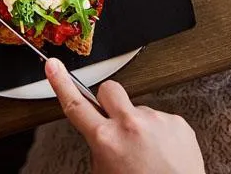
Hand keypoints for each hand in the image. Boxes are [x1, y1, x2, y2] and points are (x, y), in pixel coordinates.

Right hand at [47, 58, 204, 173]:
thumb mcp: (105, 173)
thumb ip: (99, 149)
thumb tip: (101, 137)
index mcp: (106, 139)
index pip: (76, 105)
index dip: (61, 83)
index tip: (53, 66)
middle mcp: (130, 124)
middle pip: (109, 89)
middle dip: (107, 101)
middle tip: (112, 120)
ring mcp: (156, 120)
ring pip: (138, 110)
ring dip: (138, 126)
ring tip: (146, 152)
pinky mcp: (177, 121)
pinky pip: (161, 120)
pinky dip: (160, 134)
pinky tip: (162, 153)